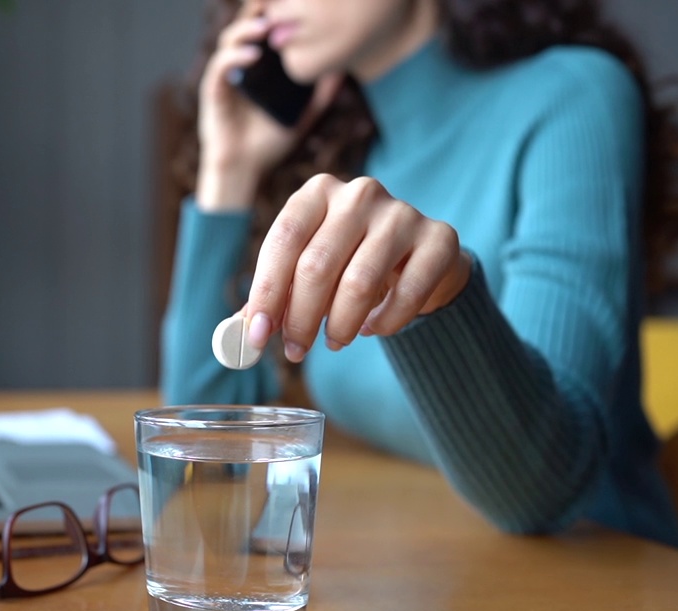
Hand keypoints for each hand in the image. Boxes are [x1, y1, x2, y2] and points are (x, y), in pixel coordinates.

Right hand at [196, 3, 340, 210]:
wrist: (245, 169)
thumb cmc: (269, 143)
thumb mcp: (302, 116)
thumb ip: (320, 95)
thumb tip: (341, 72)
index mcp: (258, 68)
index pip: (263, 32)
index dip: (273, 15)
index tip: (293, 6)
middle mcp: (239, 67)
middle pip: (244, 28)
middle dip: (258, 13)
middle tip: (274, 4)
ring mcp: (225, 77)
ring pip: (229, 40)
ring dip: (246, 29)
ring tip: (266, 26)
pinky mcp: (214, 91)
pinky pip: (221, 66)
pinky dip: (235, 56)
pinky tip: (254, 54)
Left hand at [244, 174, 471, 361]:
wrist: (420, 257)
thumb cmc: (350, 263)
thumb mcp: (307, 269)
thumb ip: (275, 295)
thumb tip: (239, 334)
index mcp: (318, 193)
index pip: (284, 239)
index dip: (267, 291)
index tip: (257, 335)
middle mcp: (359, 194)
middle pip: (317, 264)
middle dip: (301, 318)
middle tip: (296, 351)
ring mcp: (402, 213)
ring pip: (360, 282)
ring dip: (341, 324)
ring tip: (335, 341)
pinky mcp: (439, 239)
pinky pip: (407, 292)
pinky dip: (385, 322)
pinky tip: (373, 328)